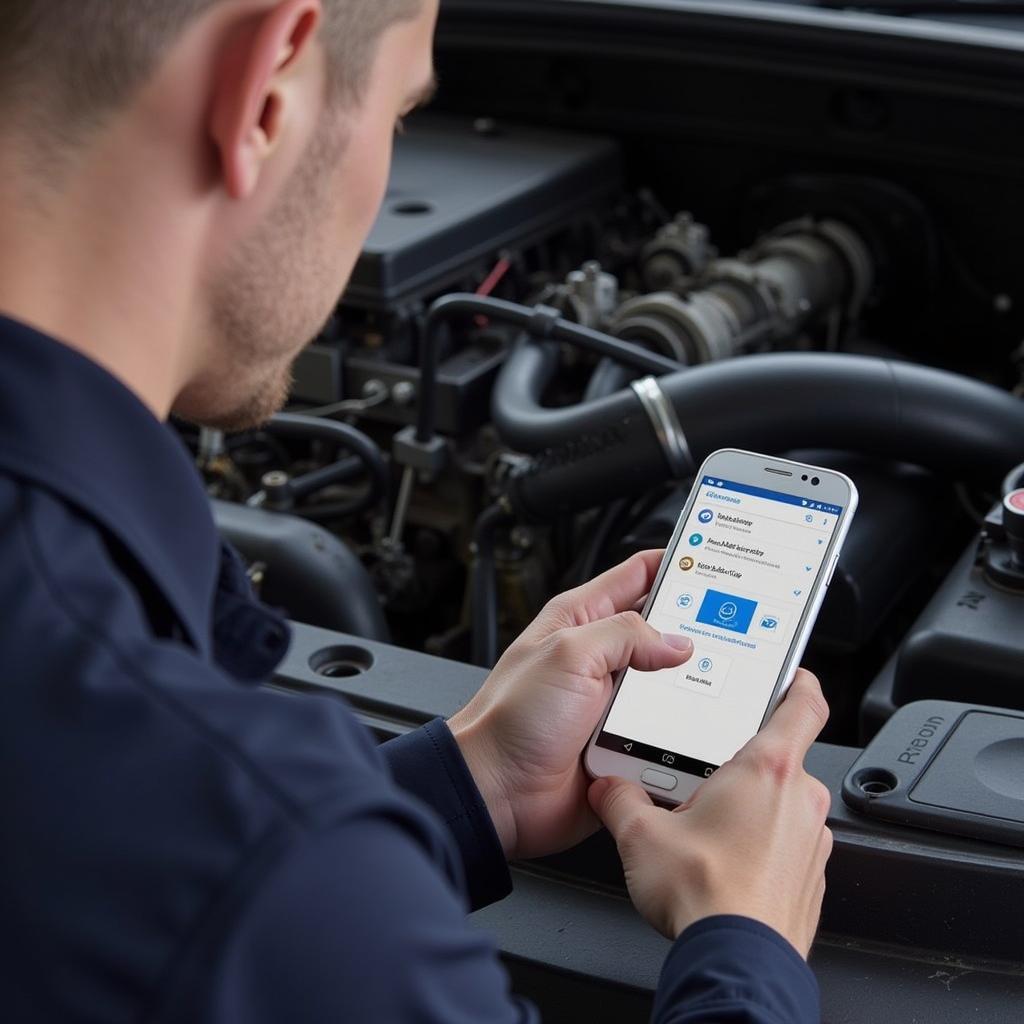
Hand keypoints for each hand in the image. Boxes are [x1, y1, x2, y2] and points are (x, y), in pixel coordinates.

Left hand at [448, 551, 692, 860]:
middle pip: (665, 633)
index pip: (637, 575)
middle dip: (698, 633)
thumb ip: (624, 635)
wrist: (498, 792)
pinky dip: (684, 735)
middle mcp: (601, 659)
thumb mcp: (568, 655)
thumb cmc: (511, 719)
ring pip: (674, 687)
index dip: (676, 564)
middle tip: (736, 631)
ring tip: (720, 685)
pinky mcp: (625, 743)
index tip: (715, 560)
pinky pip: (668, 734)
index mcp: (581, 621)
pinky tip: (701, 732)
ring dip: (692, 690)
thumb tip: (676, 641)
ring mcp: (615, 702)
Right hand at [588, 670, 832, 957]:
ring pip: (783, 805)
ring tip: (707, 829)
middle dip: (741, 765)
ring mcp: (812, 842)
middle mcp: (799, 800)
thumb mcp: (642, 836)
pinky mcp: (812, 878)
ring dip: (752, 807)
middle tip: (703, 778)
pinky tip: (725, 865)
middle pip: (779, 759)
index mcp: (766, 770)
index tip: (791, 675)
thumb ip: (620, 799)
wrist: (739, 964)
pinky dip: (762, 846)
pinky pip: (788, 845)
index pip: (804, 704)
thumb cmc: (705, 896)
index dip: (798, 682)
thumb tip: (609, 789)